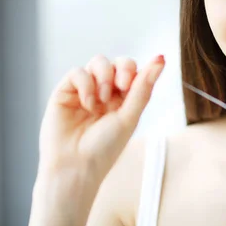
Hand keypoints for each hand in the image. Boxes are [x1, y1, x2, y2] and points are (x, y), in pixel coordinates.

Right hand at [37, 54, 164, 197]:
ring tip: (103, 99)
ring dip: (104, 75)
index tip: (130, 85)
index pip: (132, 70)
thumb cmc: (104, 149)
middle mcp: (104, 93)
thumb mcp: (129, 117)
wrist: (74, 167)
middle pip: (117, 62)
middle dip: (122, 68)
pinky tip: (87, 104)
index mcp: (123, 100)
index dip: (133, 70)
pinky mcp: (64, 92)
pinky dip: (86, 84)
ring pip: (97, 62)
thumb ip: (143, 87)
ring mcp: (84, 91)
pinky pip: (77, 72)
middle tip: (121, 86)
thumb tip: (161, 58)